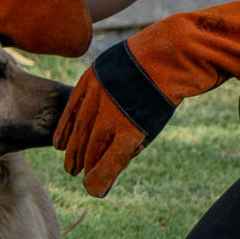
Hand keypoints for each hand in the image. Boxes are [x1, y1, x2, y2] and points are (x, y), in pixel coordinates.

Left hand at [53, 0, 239, 196]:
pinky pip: (110, 160)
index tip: (59, 144)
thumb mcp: (131, 58)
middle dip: (75, 152)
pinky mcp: (130, 130)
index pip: (73, 108)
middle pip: (81, 130)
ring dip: (87, 166)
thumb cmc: (167, 51)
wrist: (180, 49)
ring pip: (92, 148)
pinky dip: (102, 177)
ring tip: (84, 178)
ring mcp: (112, 113)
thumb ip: (120, 79)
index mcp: (95, 75)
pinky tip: (96, 189)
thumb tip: (124, 95)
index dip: (66, 129)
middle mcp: (97, 94)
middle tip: (71, 168)